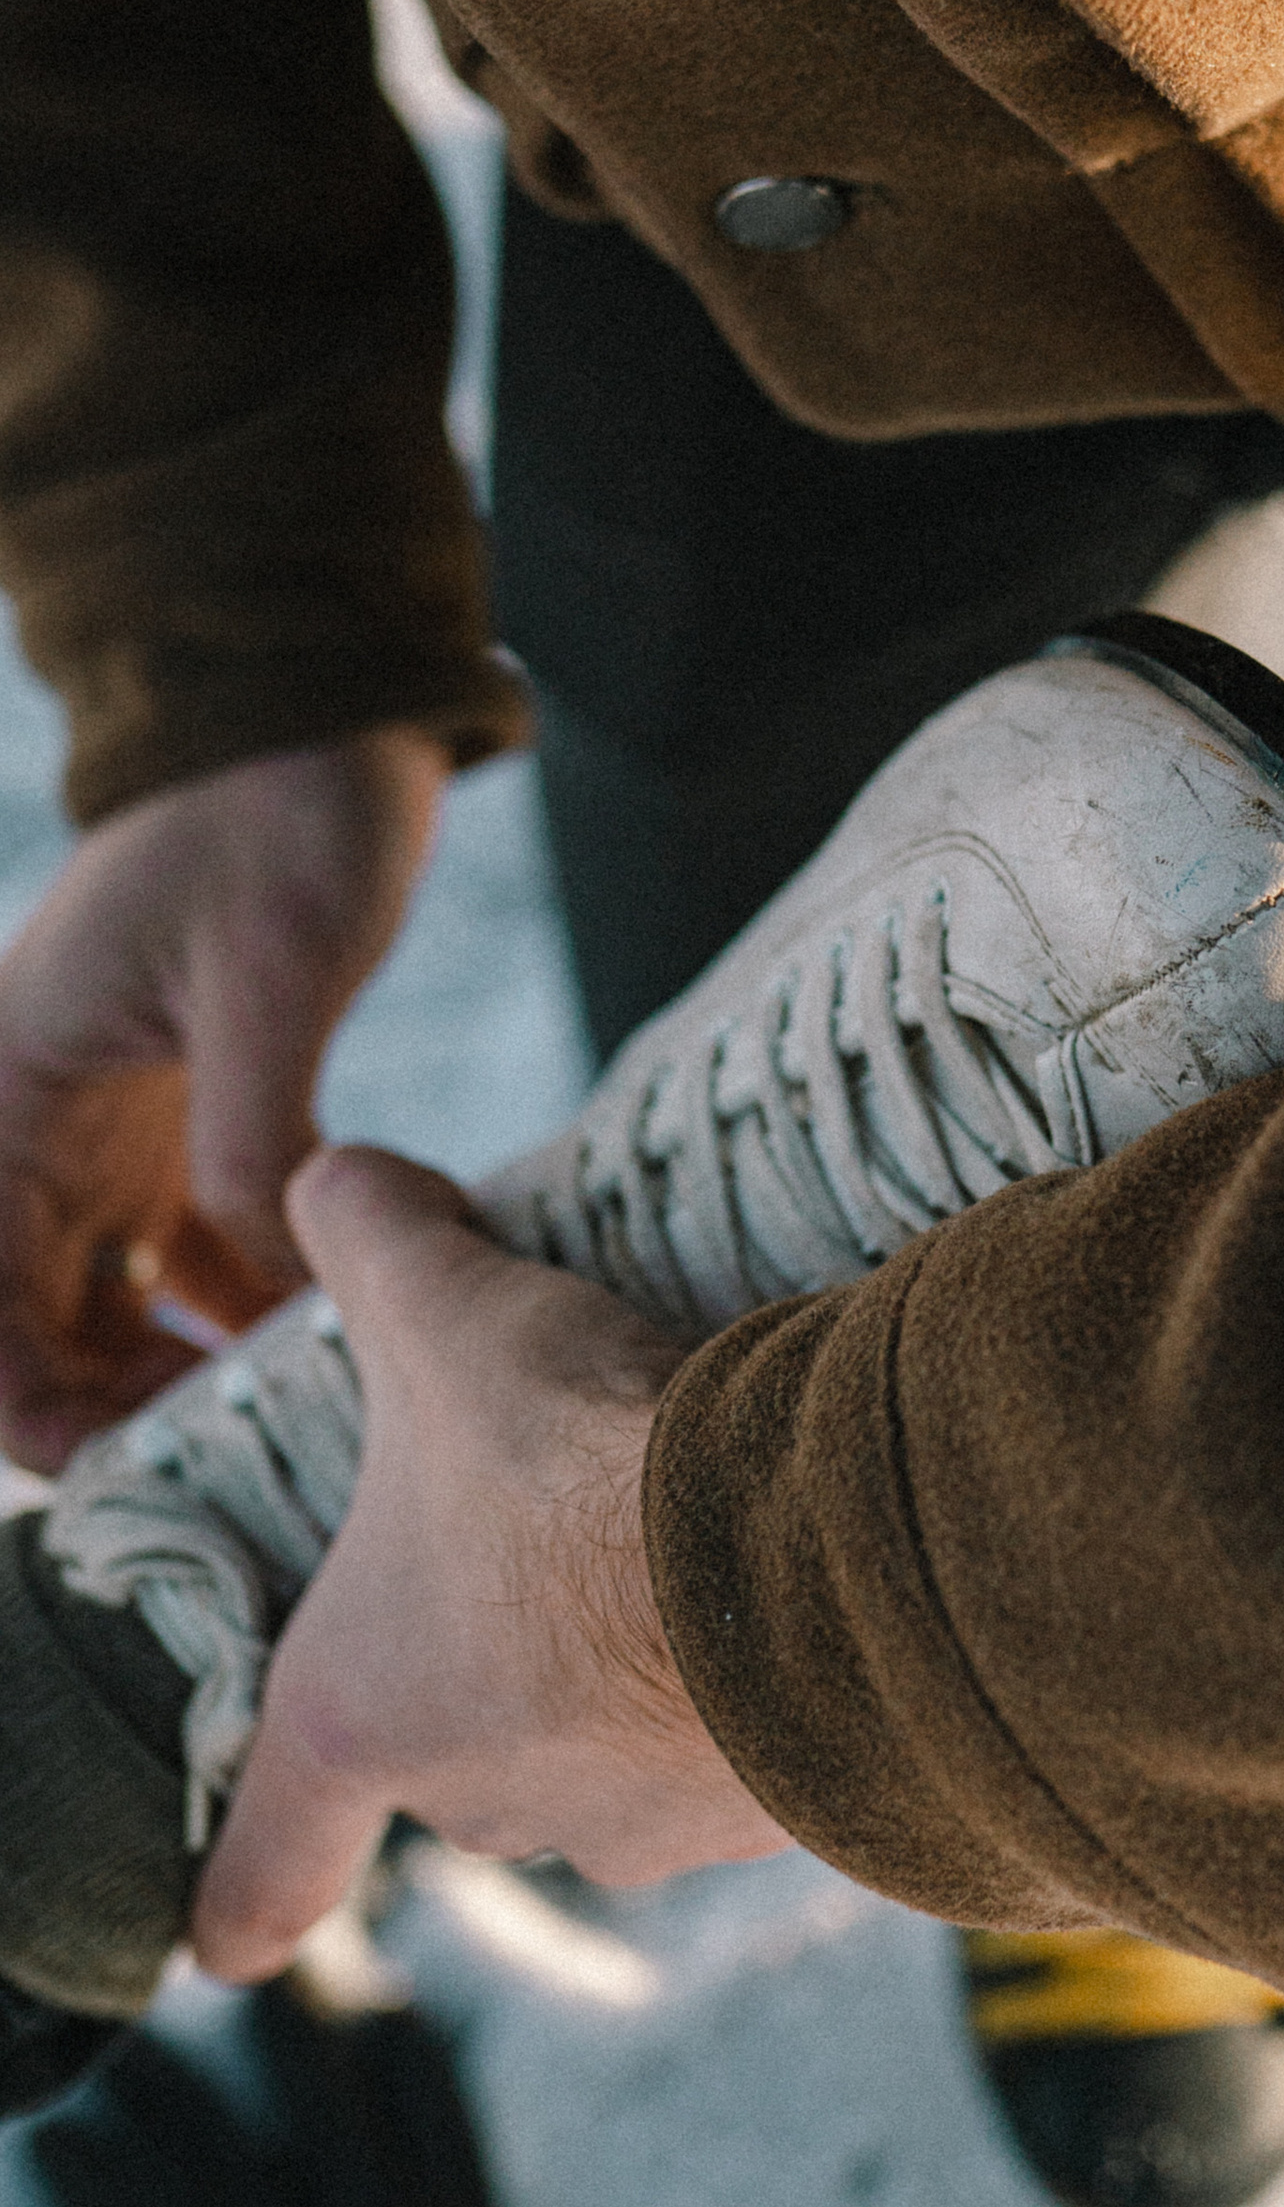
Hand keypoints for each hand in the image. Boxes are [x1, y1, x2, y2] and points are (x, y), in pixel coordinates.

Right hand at [0, 728, 448, 1468]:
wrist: (326, 728)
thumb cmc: (280, 818)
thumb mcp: (270, 973)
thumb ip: (253, 1133)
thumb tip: (258, 1286)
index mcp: (7, 1094)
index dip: (28, 1406)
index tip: (122, 1476)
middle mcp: (38, 1129)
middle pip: (36, 1330)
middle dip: (114, 1417)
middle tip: (238, 1478)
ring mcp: (115, 1135)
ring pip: (110, 1312)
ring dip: (177, 1379)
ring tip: (290, 1429)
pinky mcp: (194, 1127)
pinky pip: (194, 1264)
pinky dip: (243, 1317)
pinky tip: (329, 1354)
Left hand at [191, 1146, 789, 1981]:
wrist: (815, 1547)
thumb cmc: (586, 1457)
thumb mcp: (450, 1307)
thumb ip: (366, 1229)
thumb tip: (338, 1178)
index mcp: (364, 1712)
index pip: (264, 1864)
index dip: (239, 1903)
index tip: (225, 1943)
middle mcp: (492, 1802)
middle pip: (459, 1762)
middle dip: (496, 1669)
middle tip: (548, 1546)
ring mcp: (638, 1826)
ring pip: (609, 1758)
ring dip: (634, 1677)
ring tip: (690, 1553)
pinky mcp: (770, 1816)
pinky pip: (742, 1755)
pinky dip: (756, 1687)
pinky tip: (791, 1588)